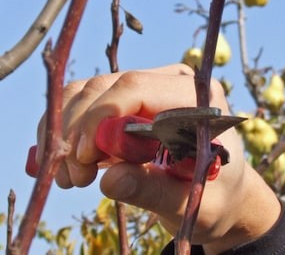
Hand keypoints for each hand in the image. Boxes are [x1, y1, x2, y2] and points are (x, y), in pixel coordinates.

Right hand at [35, 64, 279, 252]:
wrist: (220, 196)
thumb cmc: (215, 198)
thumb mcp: (192, 203)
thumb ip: (154, 191)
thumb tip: (110, 181)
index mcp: (197, 97)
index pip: (136, 87)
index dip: (101, 117)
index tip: (84, 158)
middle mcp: (169, 82)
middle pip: (104, 87)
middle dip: (78, 131)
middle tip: (74, 178)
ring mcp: (145, 88)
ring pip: (86, 93)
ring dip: (65, 133)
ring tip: (70, 179)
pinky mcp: (125, 102)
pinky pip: (82, 105)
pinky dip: (64, 133)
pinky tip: (64, 167)